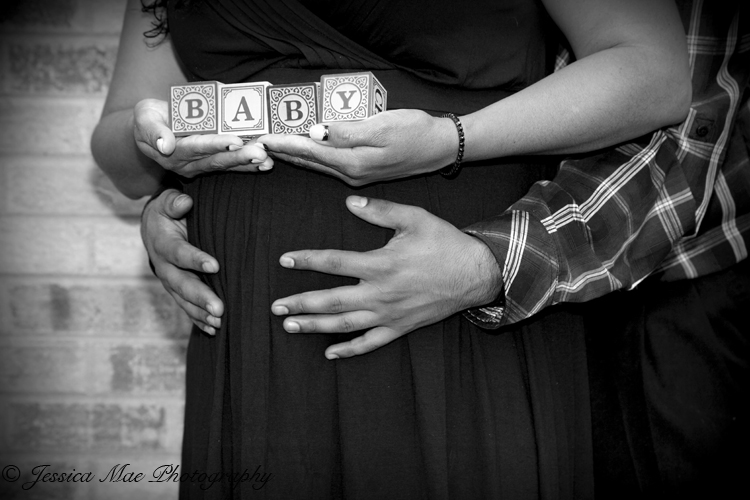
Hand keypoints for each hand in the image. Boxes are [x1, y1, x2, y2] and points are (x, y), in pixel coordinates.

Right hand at [133, 98, 272, 177]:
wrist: (152, 127)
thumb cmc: (149, 118)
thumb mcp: (143, 118)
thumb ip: (151, 131)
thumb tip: (164, 146)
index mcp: (173, 152)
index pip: (196, 147)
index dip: (215, 144)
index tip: (234, 141)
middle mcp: (189, 163)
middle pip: (217, 160)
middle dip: (240, 156)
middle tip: (261, 152)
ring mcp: (202, 165)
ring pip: (228, 165)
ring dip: (249, 163)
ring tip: (267, 160)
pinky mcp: (213, 163)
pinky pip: (232, 165)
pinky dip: (250, 164)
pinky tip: (267, 163)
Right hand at [141, 188, 224, 333]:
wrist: (153, 228)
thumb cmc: (167, 212)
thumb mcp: (167, 201)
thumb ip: (174, 202)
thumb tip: (184, 202)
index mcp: (163, 244)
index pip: (179, 253)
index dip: (195, 259)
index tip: (214, 266)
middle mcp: (164, 266)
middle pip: (182, 284)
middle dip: (200, 297)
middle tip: (219, 309)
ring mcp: (169, 281)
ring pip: (184, 300)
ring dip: (201, 313)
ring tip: (219, 322)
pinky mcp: (175, 291)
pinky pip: (186, 308)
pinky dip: (198, 320)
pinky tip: (212, 330)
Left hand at [258, 109, 456, 185]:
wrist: (441, 148)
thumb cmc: (416, 132)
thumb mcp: (383, 126)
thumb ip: (347, 131)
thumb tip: (315, 131)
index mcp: (353, 162)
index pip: (309, 150)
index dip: (283, 142)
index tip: (260, 137)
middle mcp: (351, 173)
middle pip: (307, 161)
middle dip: (280, 151)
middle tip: (255, 145)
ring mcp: (356, 175)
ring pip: (316, 164)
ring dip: (292, 155)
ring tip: (270, 148)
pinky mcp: (362, 172)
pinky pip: (328, 165)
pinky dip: (310, 157)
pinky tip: (302, 152)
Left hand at [270, 196, 502, 358]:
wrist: (476, 274)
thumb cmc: (445, 244)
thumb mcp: (415, 218)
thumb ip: (381, 211)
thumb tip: (349, 203)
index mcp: (380, 264)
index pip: (334, 262)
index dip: (307, 260)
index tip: (284, 260)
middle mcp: (380, 293)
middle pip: (331, 301)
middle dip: (301, 304)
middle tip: (275, 307)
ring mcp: (389, 314)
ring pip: (345, 325)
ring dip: (316, 327)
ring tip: (290, 327)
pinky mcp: (400, 327)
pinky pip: (370, 343)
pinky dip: (349, 350)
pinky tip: (330, 354)